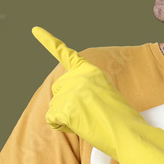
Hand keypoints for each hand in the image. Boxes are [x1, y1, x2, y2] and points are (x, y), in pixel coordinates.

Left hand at [31, 26, 145, 160]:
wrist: (128, 133)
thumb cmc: (119, 118)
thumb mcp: (104, 92)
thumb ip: (84, 87)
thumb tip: (64, 97)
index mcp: (91, 71)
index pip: (66, 54)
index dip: (49, 41)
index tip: (35, 30)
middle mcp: (79, 77)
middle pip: (58, 88)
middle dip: (66, 102)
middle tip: (88, 112)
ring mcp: (71, 92)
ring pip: (54, 105)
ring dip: (66, 116)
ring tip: (88, 120)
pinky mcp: (65, 108)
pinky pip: (52, 118)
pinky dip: (61, 126)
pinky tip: (80, 126)